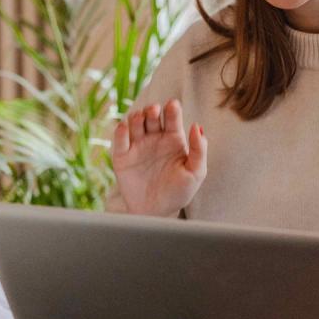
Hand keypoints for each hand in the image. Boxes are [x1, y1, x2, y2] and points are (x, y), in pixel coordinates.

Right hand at [111, 98, 206, 217]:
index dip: (172, 109)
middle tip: (154, 111)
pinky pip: (119, 141)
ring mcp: (138, 146)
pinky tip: (124, 128)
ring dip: (136, 117)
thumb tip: (197, 126)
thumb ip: (199, 150)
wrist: (157, 213)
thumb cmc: (179, 192)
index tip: (173, 105)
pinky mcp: (122, 157)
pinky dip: (119, 132)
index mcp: (173, 138)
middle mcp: (155, 138)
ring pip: (134, 124)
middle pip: (151, 116)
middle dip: (152, 110)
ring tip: (140, 118)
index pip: (172, 117)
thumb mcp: (196, 172)